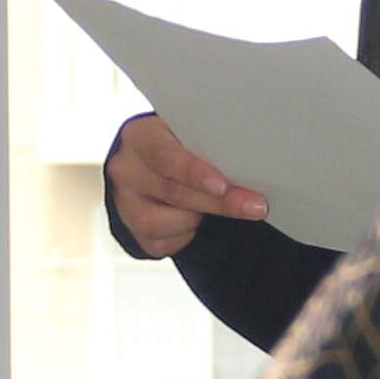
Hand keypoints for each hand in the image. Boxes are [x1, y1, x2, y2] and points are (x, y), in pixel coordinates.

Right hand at [104, 113, 263, 258]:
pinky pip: (164, 242)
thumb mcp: (186, 136)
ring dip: (198, 218)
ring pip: (170, 221)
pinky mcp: (132, 230)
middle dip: (219, 202)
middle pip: (174, 191)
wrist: (149, 167)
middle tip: (255, 206)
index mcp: (139, 136)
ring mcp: (124, 202)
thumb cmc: (176, 147)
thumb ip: (205, 147)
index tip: (223, 185)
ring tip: (209, 206)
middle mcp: (125, 169)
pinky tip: (192, 218)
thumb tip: (248, 166)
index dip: (194, 172)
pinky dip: (186, 234)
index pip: (164, 155)